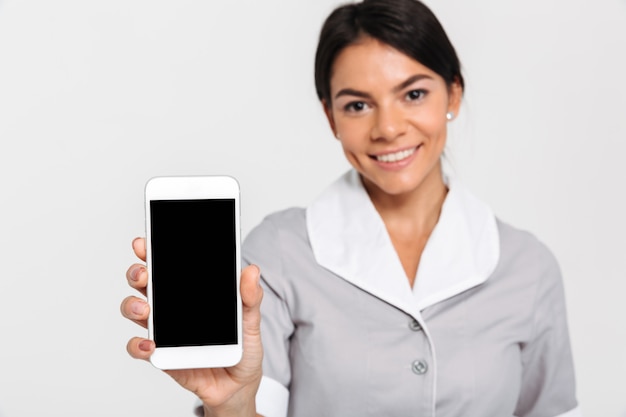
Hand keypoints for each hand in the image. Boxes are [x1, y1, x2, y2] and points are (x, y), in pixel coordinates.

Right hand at [121, 238, 263, 416]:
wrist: (239, 387)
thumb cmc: (242, 350)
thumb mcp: (251, 321)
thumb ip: (250, 298)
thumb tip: (251, 270)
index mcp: (192, 294)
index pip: (169, 267)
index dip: (153, 252)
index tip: (145, 242)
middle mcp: (173, 308)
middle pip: (145, 283)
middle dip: (138, 272)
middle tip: (144, 272)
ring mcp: (165, 331)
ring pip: (135, 310)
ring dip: (132, 305)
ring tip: (143, 307)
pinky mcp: (162, 356)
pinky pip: (140, 348)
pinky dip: (138, 345)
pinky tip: (150, 344)